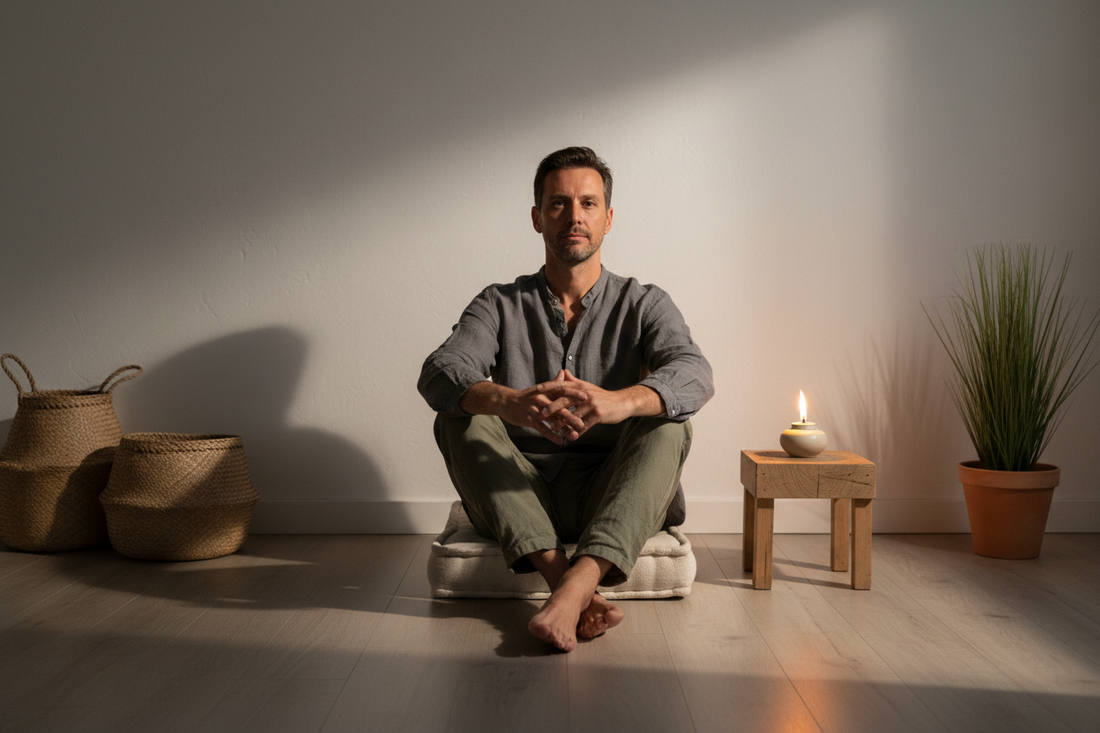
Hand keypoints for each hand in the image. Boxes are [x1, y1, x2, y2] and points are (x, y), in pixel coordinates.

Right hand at [460, 372, 587, 444]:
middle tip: (584, 422)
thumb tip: (564, 372)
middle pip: (560, 407)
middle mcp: (542, 399)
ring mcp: (535, 410)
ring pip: (552, 419)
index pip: (562, 391)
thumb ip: (554, 382)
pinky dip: (551, 435)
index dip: (574, 394)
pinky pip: (542, 429)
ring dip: (564, 428)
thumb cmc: (525, 396)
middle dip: (572, 415)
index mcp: (546, 390)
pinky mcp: (529, 420)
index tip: (587, 397)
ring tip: (575, 436)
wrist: (506, 402)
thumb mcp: (539, 388)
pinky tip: (559, 441)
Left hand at [538, 370, 662, 438]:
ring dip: (563, 423)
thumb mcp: (587, 386)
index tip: (535, 390)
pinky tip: (570, 437)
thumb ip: (573, 380)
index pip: (560, 385)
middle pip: (564, 400)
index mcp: (579, 386)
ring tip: (554, 429)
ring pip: (573, 414)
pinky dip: (576, 432)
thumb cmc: (602, 396)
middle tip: (540, 413)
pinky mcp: (598, 415)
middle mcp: (584, 394)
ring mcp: (591, 404)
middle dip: (552, 407)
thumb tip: (562, 371)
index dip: (547, 387)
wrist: (621, 403)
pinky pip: (584, 425)